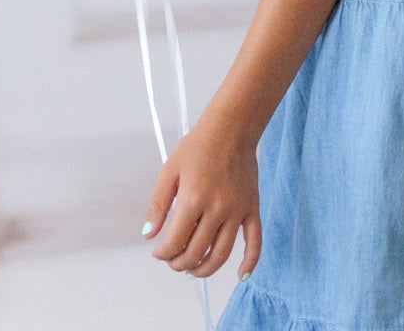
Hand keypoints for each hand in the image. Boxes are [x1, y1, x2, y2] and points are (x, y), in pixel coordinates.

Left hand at [142, 106, 261, 281]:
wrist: (232, 127)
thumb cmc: (199, 145)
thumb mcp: (170, 170)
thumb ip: (158, 204)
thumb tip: (148, 235)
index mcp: (193, 199)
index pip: (176, 242)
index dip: (163, 253)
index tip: (159, 253)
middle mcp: (217, 209)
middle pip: (197, 252)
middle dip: (180, 263)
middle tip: (173, 260)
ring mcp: (237, 210)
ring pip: (221, 254)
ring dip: (205, 269)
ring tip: (193, 269)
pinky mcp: (252, 208)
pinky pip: (254, 241)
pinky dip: (249, 262)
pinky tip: (240, 276)